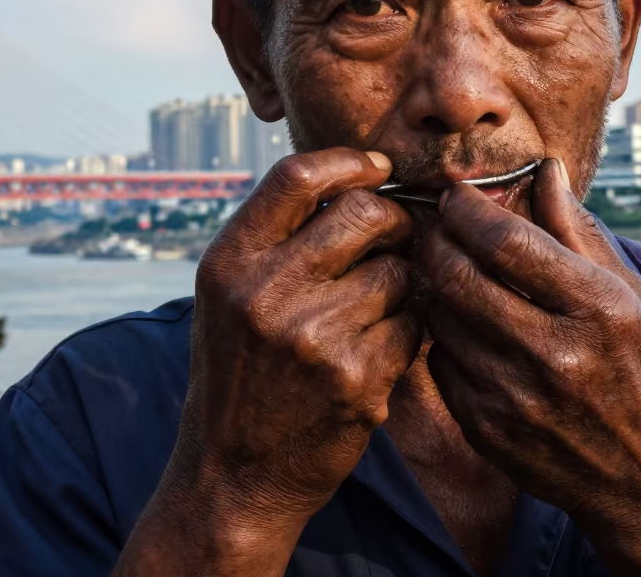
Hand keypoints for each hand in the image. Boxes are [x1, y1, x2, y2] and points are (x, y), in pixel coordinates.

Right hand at [119, 148, 423, 575]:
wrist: (234, 476)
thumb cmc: (240, 373)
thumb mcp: (228, 297)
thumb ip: (277, 238)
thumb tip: (360, 180)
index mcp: (228, 263)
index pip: (296, 177)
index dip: (349, 163)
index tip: (378, 169)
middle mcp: (264, 293)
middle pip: (364, 213)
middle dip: (393, 221)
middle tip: (394, 240)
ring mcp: (312, 337)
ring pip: (398, 270)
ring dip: (401, 282)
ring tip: (375, 308)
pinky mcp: (356, 380)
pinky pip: (412, 324)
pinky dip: (407, 329)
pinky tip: (379, 349)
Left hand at [421, 159, 640, 574]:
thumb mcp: (631, 295)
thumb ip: (580, 230)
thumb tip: (545, 169)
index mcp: (598, 309)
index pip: (506, 241)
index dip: (468, 209)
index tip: (456, 194)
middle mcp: (555, 354)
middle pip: (458, 275)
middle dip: (436, 238)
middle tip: (436, 224)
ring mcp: (516, 398)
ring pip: (441, 316)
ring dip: (434, 283)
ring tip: (447, 268)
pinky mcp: (488, 430)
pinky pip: (440, 362)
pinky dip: (443, 334)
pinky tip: (462, 324)